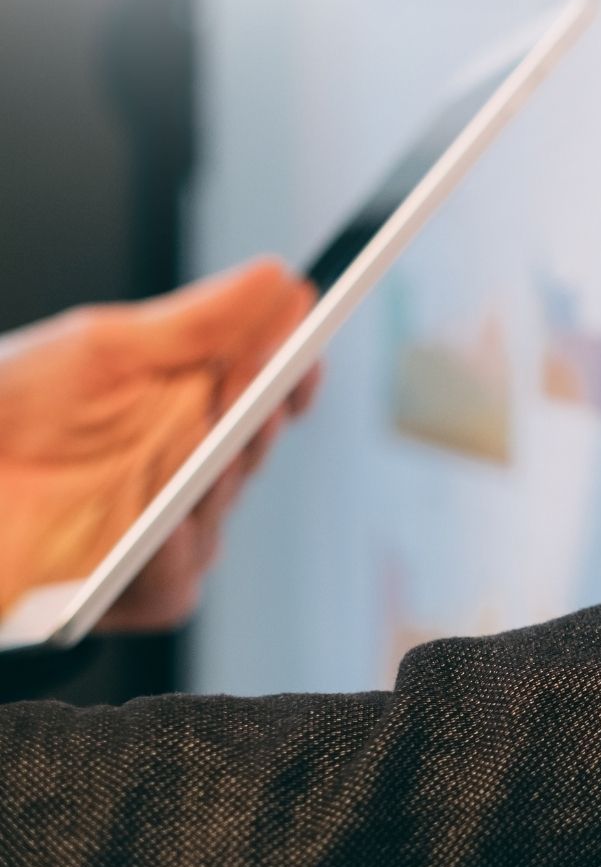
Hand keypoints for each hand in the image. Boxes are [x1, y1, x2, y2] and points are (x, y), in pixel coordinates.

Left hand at [0, 259, 317, 631]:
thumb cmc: (10, 404)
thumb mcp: (106, 348)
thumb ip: (199, 320)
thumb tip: (279, 278)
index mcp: (188, 405)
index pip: (266, 392)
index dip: (293, 377)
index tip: (305, 356)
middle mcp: (183, 468)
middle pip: (252, 446)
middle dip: (256, 417)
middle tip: (250, 388)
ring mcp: (161, 529)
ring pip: (220, 511)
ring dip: (212, 482)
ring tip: (196, 452)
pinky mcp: (131, 588)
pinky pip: (176, 581)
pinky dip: (170, 556)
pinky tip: (159, 530)